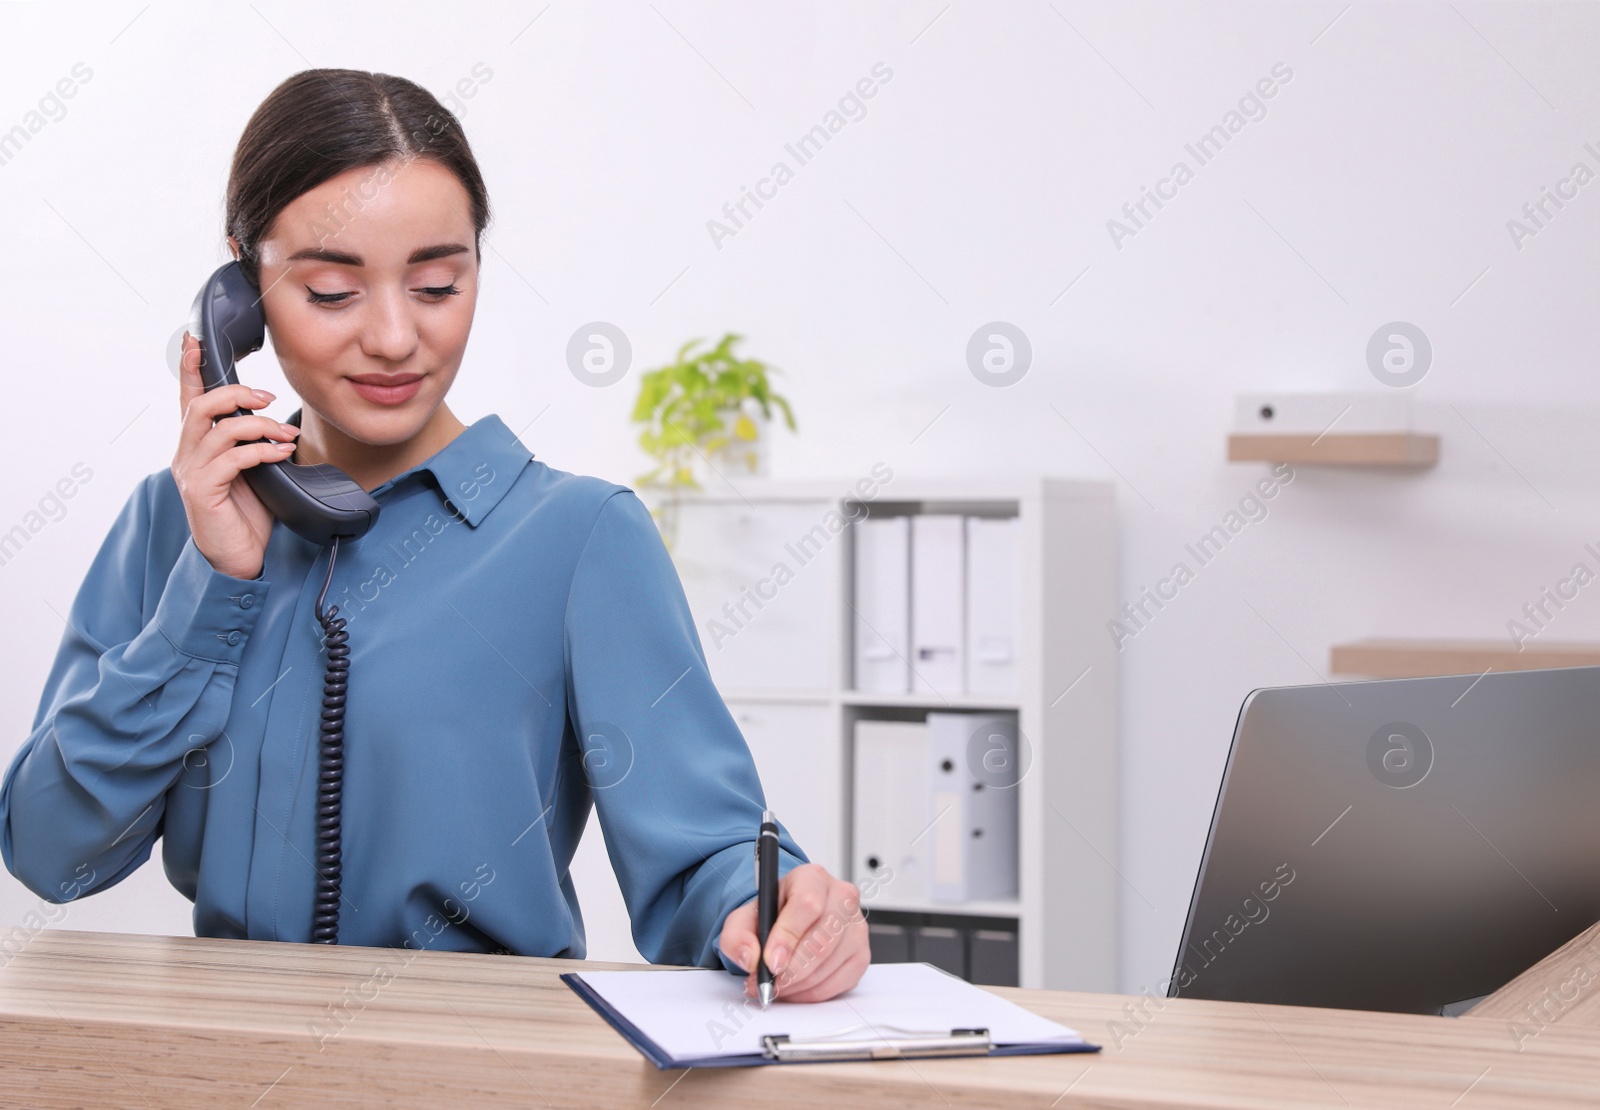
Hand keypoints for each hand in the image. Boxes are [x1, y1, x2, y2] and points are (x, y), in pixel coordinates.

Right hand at [172, 331, 298, 578]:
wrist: (239, 560)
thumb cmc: (247, 515)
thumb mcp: (253, 472)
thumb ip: (253, 446)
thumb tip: (278, 425)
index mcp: (198, 447)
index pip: (188, 399)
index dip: (189, 368)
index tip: (194, 340)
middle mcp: (187, 455)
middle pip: (201, 405)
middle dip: (237, 394)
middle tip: (270, 398)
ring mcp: (192, 473)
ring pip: (218, 428)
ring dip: (258, 425)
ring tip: (285, 435)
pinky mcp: (203, 492)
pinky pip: (232, 459)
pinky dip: (261, 451)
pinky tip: (280, 455)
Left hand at [717, 862, 869, 1003]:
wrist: (790, 920)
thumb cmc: (773, 914)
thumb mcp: (744, 918)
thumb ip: (737, 936)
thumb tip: (750, 957)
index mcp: (812, 878)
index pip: (807, 904)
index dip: (787, 937)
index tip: (770, 962)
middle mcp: (841, 898)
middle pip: (822, 940)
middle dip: (791, 971)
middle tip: (768, 983)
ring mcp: (856, 927)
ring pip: (829, 965)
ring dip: (797, 985)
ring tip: (776, 985)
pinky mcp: (861, 954)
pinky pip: (839, 984)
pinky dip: (812, 993)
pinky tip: (795, 988)